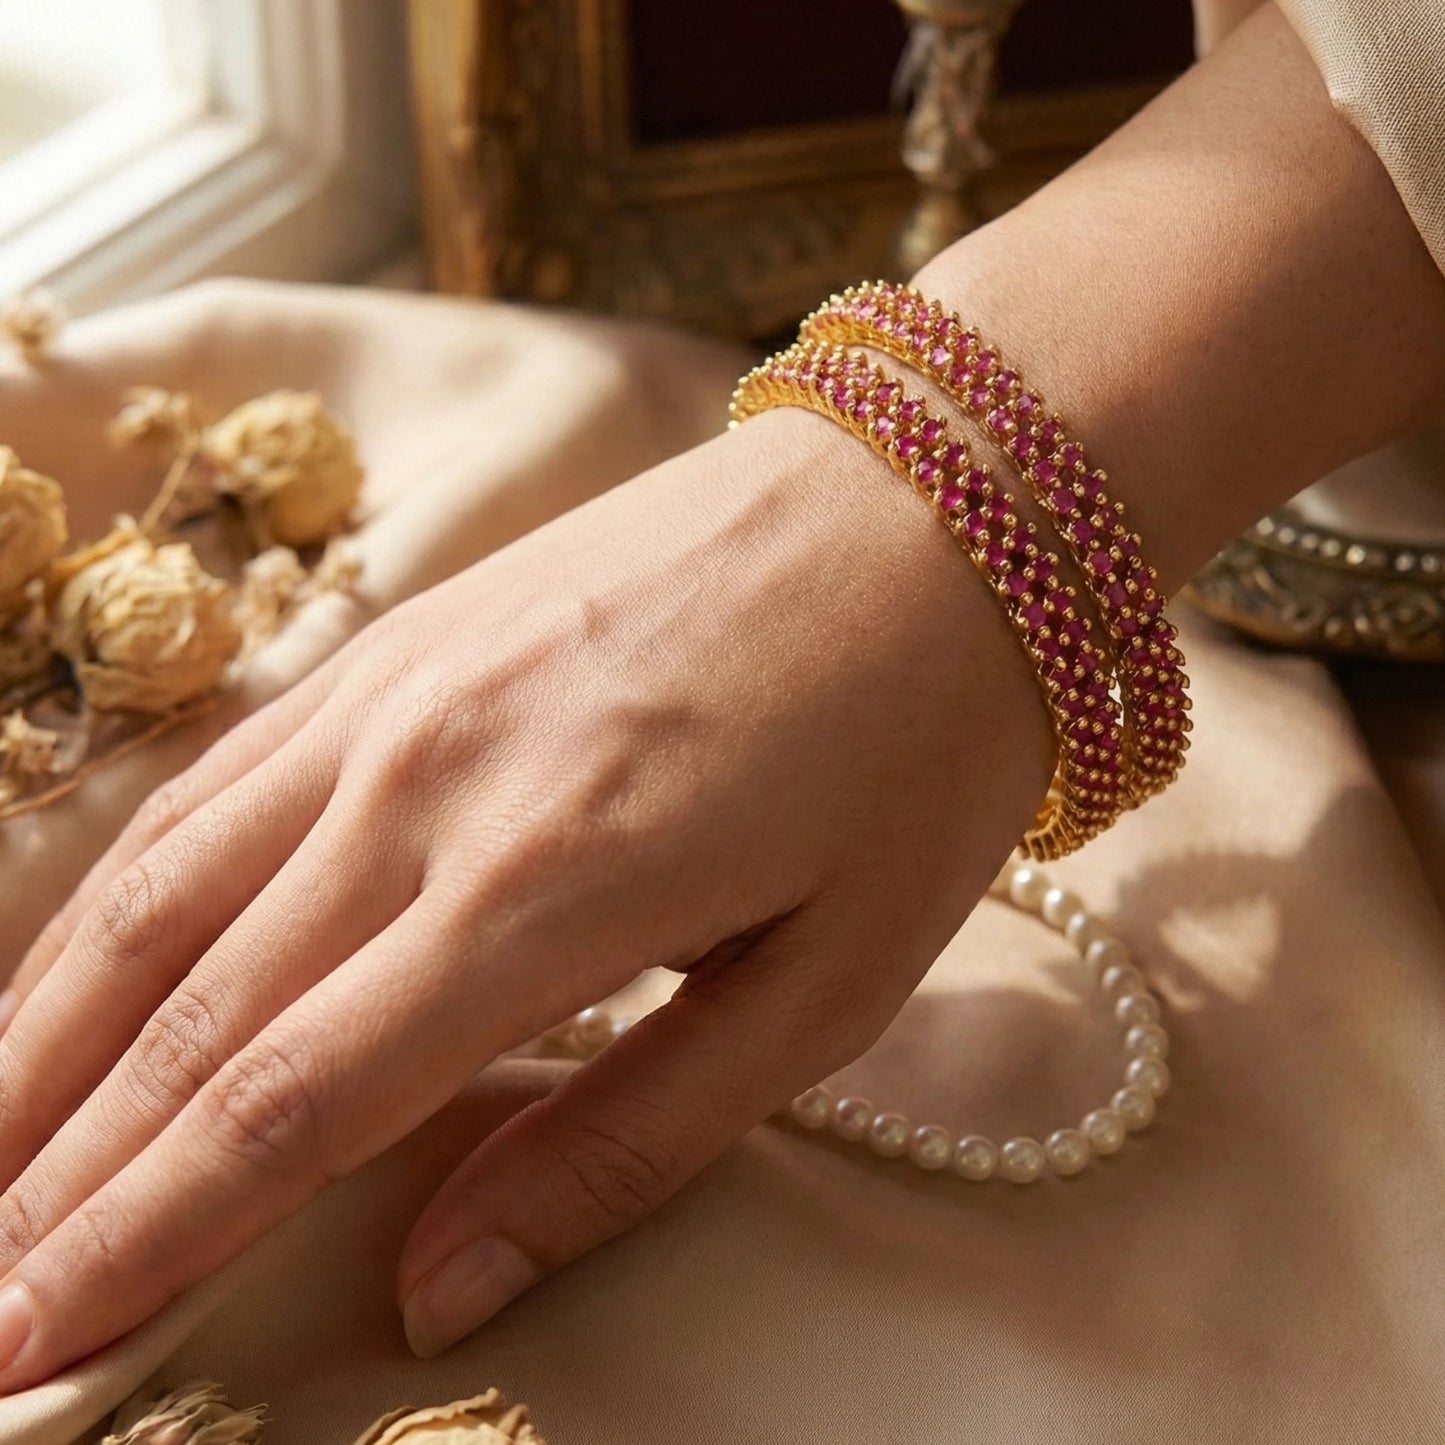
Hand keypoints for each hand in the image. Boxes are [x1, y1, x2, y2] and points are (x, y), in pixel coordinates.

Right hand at [0, 405, 1047, 1384]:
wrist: (928, 510)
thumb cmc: (913, 752)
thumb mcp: (826, 983)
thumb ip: (623, 1140)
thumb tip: (442, 1284)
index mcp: (543, 891)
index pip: (281, 1104)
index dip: (137, 1243)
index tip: (28, 1350)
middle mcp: (424, 782)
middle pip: (187, 1013)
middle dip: (57, 1176)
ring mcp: (396, 692)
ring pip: (162, 888)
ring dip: (43, 1037)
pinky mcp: (404, 637)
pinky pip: (220, 780)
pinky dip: (122, 892)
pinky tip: (79, 964)